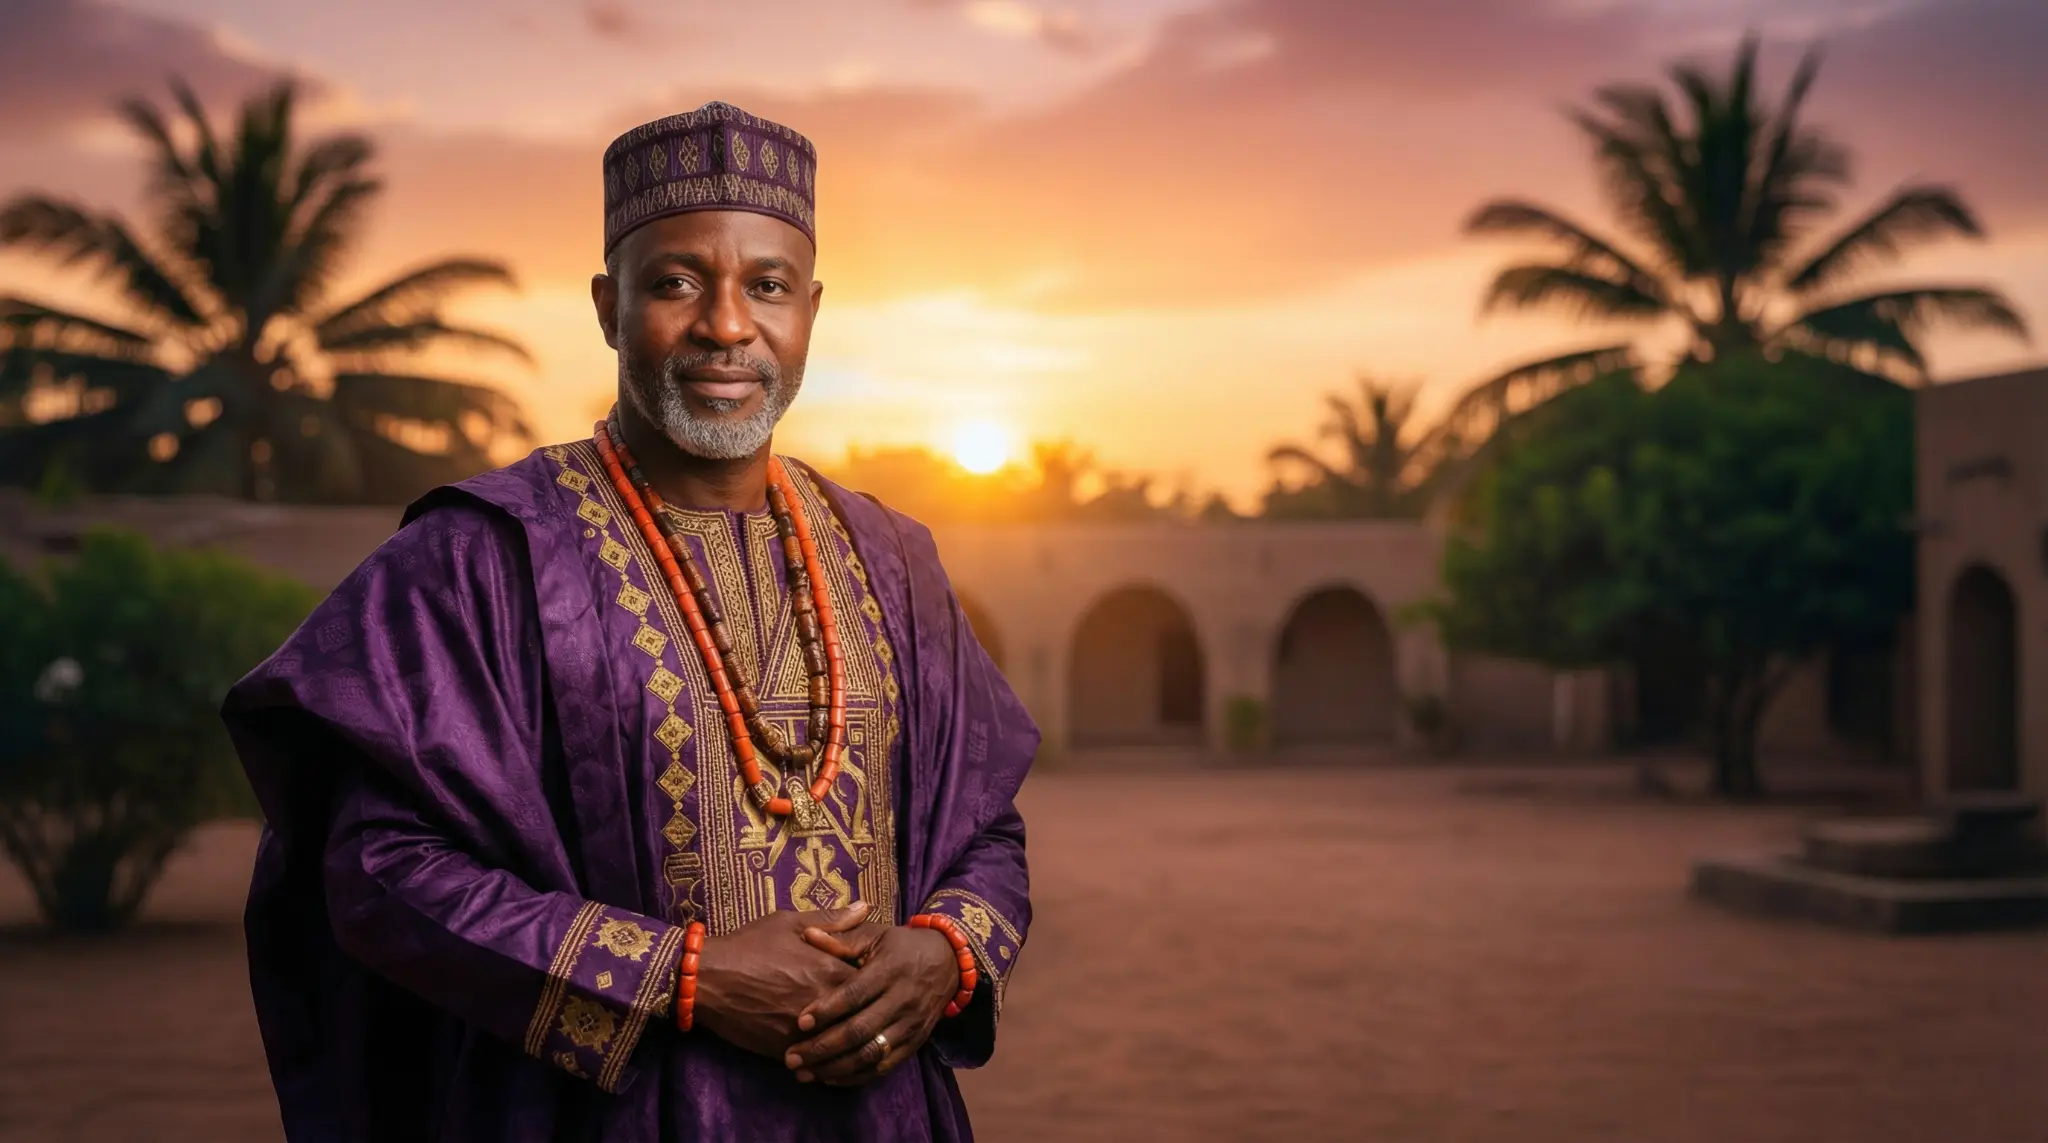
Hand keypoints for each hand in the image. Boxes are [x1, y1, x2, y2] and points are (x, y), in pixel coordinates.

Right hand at [693, 904, 868, 1058]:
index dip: (876, 985)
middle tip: (868, 1016)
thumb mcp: (789, 923)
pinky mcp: (785, 1049)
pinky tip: (824, 1058)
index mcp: (829, 969)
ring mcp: (805, 1030)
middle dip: (867, 1018)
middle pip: (861, 1017)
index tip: (876, 984)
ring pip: (840, 1045)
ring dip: (847, 1044)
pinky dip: (823, 1062)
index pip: (872, 983)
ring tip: (848, 1042)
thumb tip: (866, 907)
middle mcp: (823, 1002)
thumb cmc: (748, 945)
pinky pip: (815, 1062)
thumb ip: (831, 920)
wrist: (707, 978)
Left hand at [782, 924, 959, 1085]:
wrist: (949, 962)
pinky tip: (830, 1078)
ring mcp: (910, 1025)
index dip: (827, 1010)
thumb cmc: (902, 946)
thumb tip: (808, 935)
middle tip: (791, 1057)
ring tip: (805, 1073)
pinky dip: (856, 1076)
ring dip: (835, 1068)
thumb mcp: (875, 934)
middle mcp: (902, 1000)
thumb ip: (841, 938)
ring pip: (871, 1054)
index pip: (855, 994)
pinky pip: (884, 1067)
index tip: (799, 1023)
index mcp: (889, 970)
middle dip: (823, 1048)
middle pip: (860, 1031)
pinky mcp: (915, 1043)